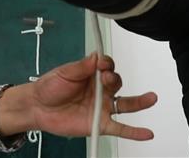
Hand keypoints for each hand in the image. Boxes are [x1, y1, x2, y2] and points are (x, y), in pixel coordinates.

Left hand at [29, 54, 156, 139]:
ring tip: (151, 98)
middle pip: (118, 83)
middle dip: (115, 79)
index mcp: (92, 75)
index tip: (101, 64)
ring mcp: (101, 107)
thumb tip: (97, 56)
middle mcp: (100, 90)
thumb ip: (82, 66)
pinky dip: (134, 132)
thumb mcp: (65, 72)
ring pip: (125, 104)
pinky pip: (120, 128)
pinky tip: (146, 133)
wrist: (37, 108)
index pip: (108, 66)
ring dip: (139, 102)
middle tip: (108, 79)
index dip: (107, 64)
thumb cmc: (49, 88)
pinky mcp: (99, 124)